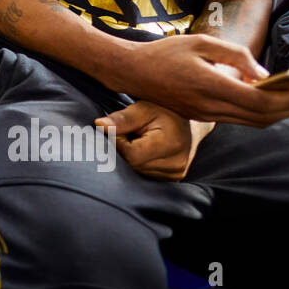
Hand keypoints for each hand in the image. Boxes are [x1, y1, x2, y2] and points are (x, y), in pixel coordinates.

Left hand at [95, 101, 212, 180]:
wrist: (189, 122)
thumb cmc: (164, 111)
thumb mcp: (142, 109)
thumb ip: (122, 119)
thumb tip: (99, 124)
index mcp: (170, 144)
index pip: (131, 154)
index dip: (118, 142)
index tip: (119, 129)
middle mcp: (175, 164)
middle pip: (132, 165)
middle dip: (122, 150)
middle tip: (128, 134)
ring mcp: (175, 174)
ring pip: (136, 171)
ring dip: (130, 157)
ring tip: (138, 141)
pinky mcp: (172, 179)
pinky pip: (144, 174)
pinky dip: (138, 164)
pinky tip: (143, 151)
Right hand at [102, 34, 288, 127]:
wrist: (132, 71)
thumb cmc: (166, 52)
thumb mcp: (201, 42)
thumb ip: (236, 56)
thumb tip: (264, 73)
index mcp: (210, 85)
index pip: (260, 100)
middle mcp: (210, 106)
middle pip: (262, 117)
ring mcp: (205, 115)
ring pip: (253, 122)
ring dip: (280, 114)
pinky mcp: (202, 116)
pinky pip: (240, 120)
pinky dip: (261, 114)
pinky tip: (272, 101)